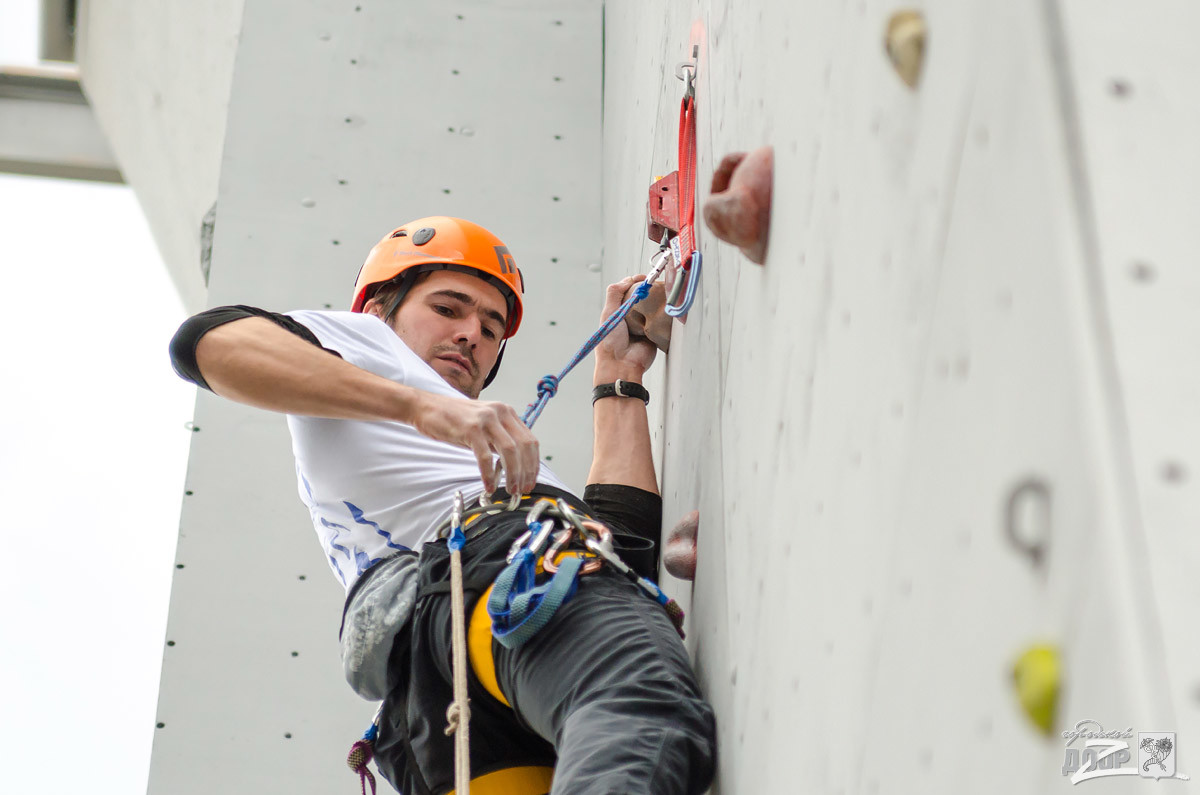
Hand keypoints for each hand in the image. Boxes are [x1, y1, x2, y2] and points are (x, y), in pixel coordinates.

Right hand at [411, 391, 539, 495]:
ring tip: (509, 489)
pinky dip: (489, 474)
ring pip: (509, 451)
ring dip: (512, 474)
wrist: (425, 407)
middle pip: (524, 446)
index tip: (530, 480)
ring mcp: (486, 419)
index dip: (533, 464)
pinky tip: (488, 485)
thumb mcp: (483, 426)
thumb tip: (513, 465)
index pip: (530, 440)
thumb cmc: (453, 419)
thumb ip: (499, 441)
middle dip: (526, 472)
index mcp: (506, 412)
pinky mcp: (471, 429)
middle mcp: (500, 413)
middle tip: (522, 489)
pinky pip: (485, 456)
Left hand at [595, 276, 657, 380]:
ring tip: (663, 295)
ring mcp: (643, 325)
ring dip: (657, 302)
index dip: (636, 282)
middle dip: (649, 291)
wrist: (622, 365)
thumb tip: (628, 279)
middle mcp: (630, 317)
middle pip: (642, 297)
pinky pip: (661, 321)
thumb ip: (615, 294)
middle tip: (656, 286)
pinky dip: (664, 315)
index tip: (645, 279)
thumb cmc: (610, 342)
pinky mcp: (654, 333)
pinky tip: (667, 308)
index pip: (628, 291)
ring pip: (653, 308)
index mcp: (618, 311)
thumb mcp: (609, 313)